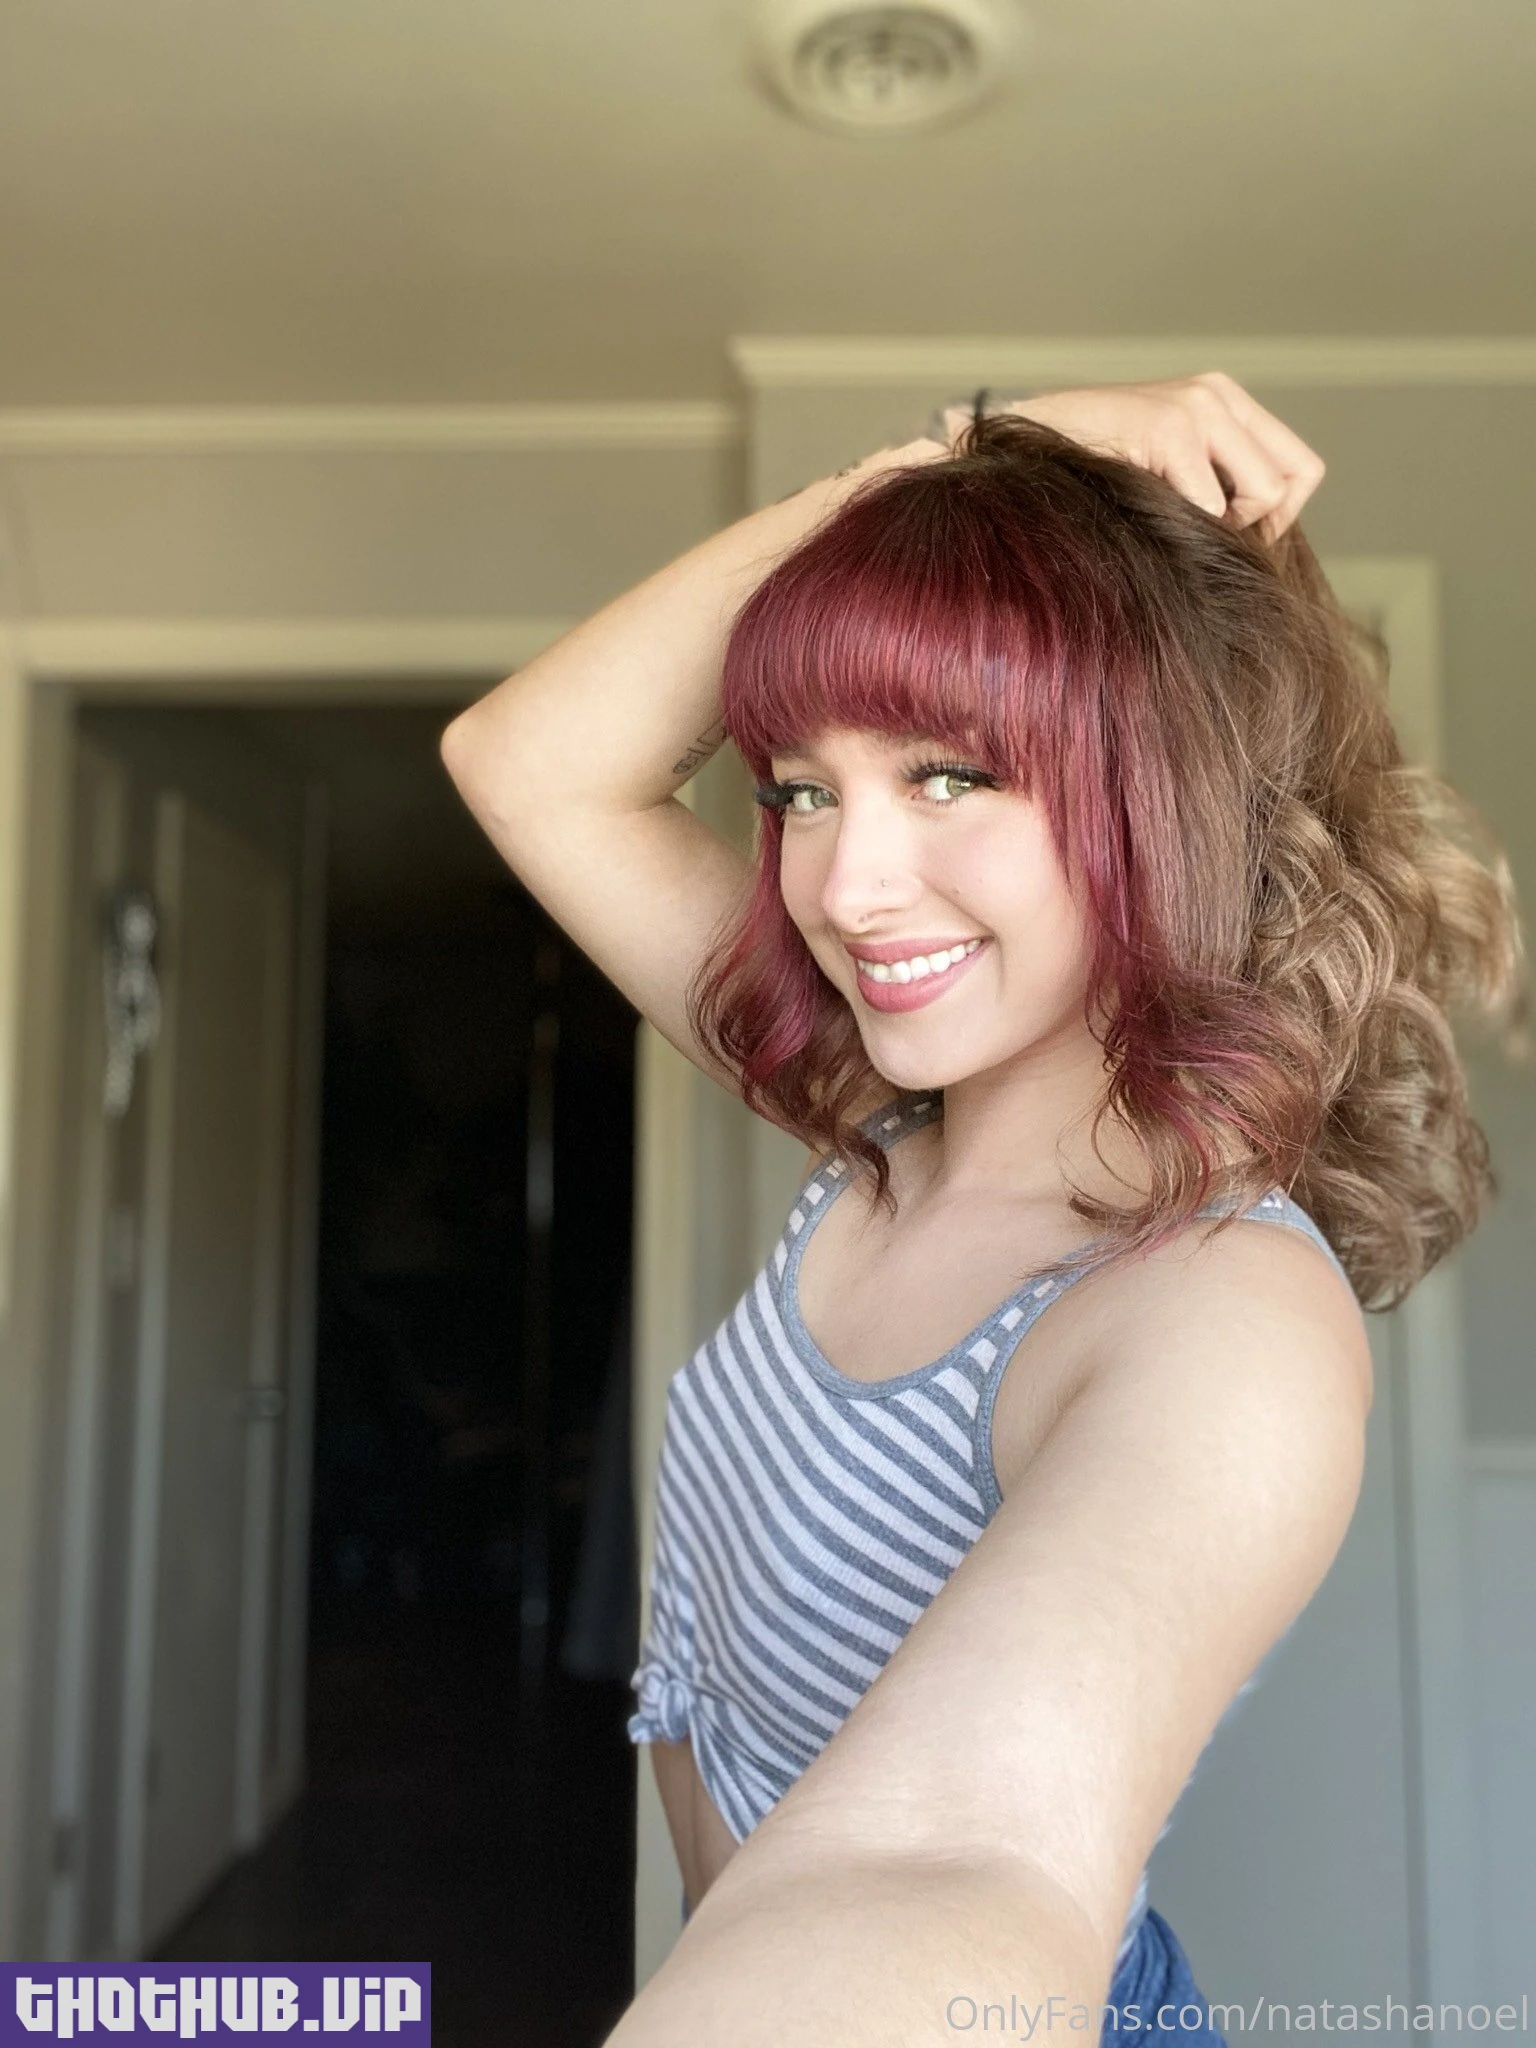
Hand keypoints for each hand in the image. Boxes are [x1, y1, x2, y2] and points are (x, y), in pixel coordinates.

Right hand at [935, 374, 1324, 541]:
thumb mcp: (1163, 472)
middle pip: (1292, 482)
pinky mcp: (1170, 426)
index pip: (1300, 469)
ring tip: (1172, 528)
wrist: (1011, 454)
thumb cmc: (1082, 478)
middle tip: (1201, 541)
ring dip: (1223, 528)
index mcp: (1221, 398)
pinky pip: (1213, 506)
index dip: (1276, 519)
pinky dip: (1185, 529)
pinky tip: (1145, 521)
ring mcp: (1196, 405)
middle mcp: (1216, 393)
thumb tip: (1267, 539)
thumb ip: (1214, 485)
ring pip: (1263, 494)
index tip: (1230, 540)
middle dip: (1255, 527)